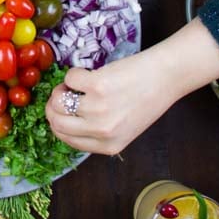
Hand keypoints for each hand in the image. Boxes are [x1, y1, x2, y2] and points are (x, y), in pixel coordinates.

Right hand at [46, 54, 175, 155]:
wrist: (165, 77)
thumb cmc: (146, 99)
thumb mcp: (124, 128)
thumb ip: (99, 131)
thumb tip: (66, 118)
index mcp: (108, 146)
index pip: (66, 139)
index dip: (58, 122)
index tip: (60, 110)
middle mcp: (102, 131)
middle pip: (56, 123)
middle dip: (53, 106)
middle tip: (61, 94)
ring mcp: (99, 109)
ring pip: (58, 101)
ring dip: (62, 88)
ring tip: (76, 83)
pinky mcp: (98, 85)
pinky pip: (70, 78)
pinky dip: (74, 73)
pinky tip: (89, 73)